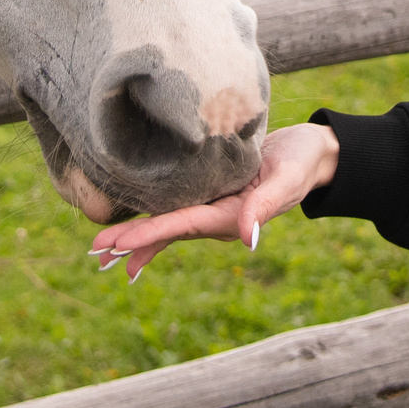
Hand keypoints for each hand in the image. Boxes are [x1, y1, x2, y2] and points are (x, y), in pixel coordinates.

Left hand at [87, 120, 339, 281]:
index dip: (149, 234)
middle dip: (131, 242)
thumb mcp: (286, 180)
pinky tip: (132, 229)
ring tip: (102, 249)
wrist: (313, 155)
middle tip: (95, 252)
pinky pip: (176, 211)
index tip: (118, 243)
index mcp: (230, 217)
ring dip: (136, 237)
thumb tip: (246, 238)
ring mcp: (212, 208)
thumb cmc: (301, 162)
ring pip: (167, 225)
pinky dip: (152, 222)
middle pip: (166, 232)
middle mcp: (216, 218)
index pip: (182, 225)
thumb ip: (265, 206)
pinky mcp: (211, 194)